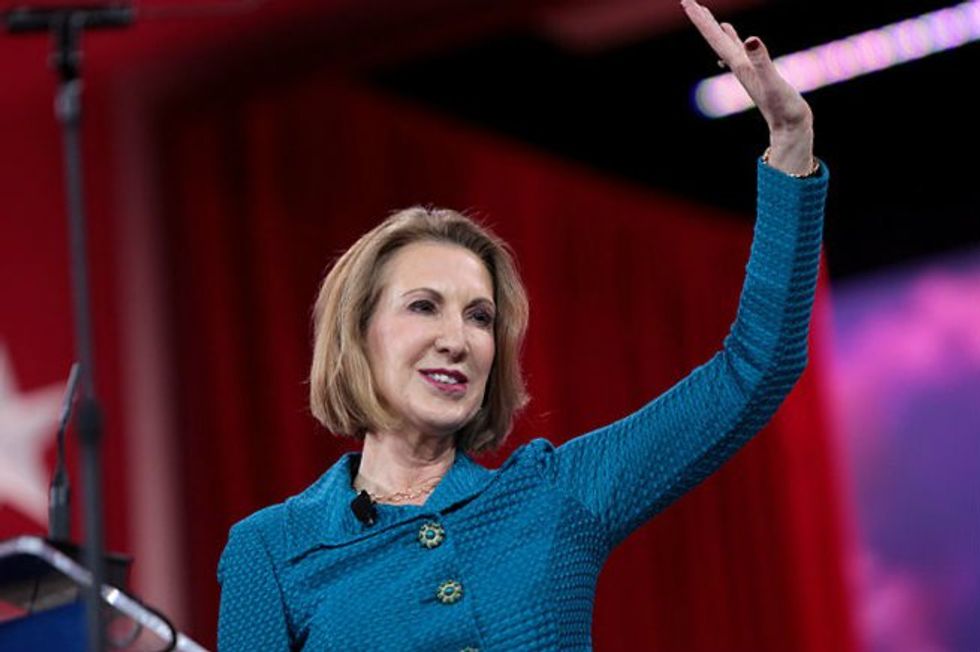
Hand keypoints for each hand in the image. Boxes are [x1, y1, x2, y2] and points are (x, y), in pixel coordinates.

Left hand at [681, 0, 814, 174]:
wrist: (791, 129)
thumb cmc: (784, 109)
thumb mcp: (773, 82)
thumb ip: (762, 61)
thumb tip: (750, 38)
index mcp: (739, 65)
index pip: (715, 38)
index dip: (701, 19)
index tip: (686, 1)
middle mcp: (739, 67)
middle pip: (715, 39)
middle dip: (702, 20)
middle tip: (687, 1)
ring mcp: (748, 70)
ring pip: (726, 44)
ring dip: (715, 28)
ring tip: (705, 13)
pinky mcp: (758, 74)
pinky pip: (741, 52)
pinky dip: (735, 41)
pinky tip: (736, 38)